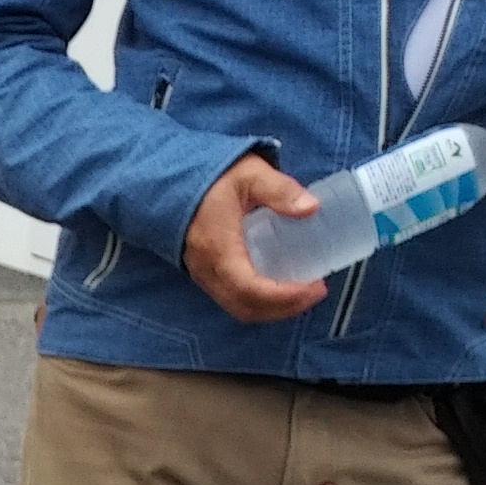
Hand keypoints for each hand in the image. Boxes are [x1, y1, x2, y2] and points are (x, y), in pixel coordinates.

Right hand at [183, 157, 329, 324]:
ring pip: (239, 308)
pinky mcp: (206, 275)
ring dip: (272, 309)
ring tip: (302, 293)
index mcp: (219, 249)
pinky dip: (259, 302)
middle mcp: (208, 271)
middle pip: (247, 307)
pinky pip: (233, 300)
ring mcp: (204, 276)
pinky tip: (279, 288)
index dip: (285, 296)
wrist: (169, 183)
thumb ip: (281, 191)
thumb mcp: (250, 175)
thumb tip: (311, 208)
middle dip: (284, 308)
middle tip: (316, 292)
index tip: (315, 288)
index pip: (252, 289)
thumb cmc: (210, 178)